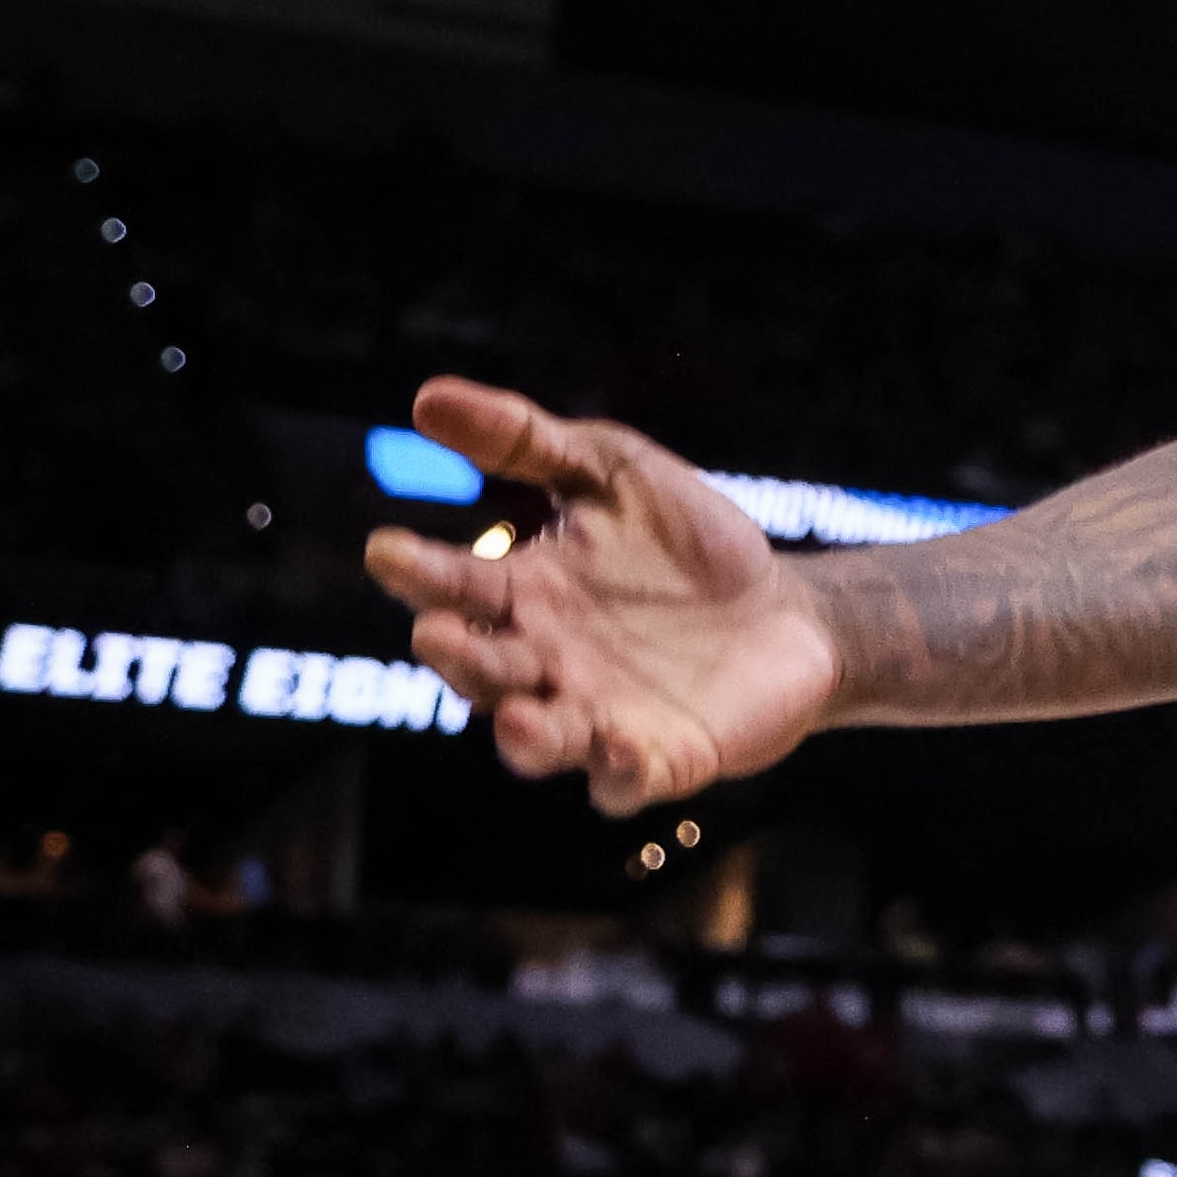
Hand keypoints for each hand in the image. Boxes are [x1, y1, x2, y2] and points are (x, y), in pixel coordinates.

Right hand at [363, 377, 838, 813]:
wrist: (788, 610)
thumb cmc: (686, 542)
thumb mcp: (611, 473)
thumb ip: (528, 442)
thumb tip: (425, 395)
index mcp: (521, 595)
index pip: (453, 586)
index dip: (418, 572)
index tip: (387, 550)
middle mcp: (544, 665)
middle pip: (483, 670)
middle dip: (459, 656)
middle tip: (438, 634)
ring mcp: (599, 717)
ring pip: (539, 741)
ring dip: (523, 735)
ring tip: (515, 719)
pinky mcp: (664, 759)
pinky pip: (628, 781)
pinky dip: (619, 774)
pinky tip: (622, 749)